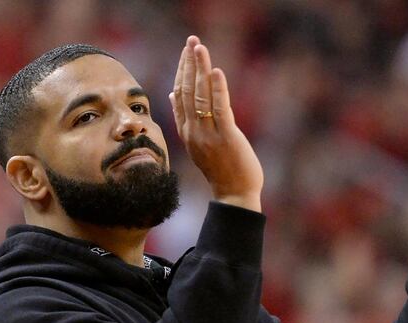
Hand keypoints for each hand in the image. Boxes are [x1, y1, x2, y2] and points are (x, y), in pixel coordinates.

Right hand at [170, 36, 263, 211]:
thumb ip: (186, 120)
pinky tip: (216, 71)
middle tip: (192, 41)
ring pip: (200, 96)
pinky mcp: (226, 137)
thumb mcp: (199, 143)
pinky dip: (217, 89)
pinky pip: (219, 109)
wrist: (233, 195)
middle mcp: (194, 132)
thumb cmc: (221, 169)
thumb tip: (174, 96)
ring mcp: (209, 135)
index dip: (182, 71)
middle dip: (189, 64)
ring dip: (200, 69)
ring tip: (199, 48)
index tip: (186, 52)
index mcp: (187, 132)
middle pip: (186, 91)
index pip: (179, 95)